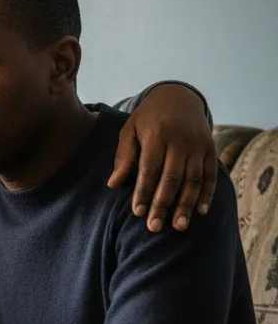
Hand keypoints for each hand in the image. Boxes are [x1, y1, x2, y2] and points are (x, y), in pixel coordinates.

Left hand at [108, 83, 216, 231]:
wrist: (178, 97)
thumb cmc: (147, 119)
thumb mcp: (130, 130)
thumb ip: (124, 157)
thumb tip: (113, 185)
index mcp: (157, 134)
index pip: (150, 168)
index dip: (143, 192)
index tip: (137, 213)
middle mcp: (181, 140)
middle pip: (172, 178)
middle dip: (162, 204)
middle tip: (154, 227)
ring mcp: (199, 145)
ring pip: (193, 179)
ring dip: (186, 205)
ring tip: (178, 226)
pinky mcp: (211, 149)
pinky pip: (210, 175)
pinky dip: (207, 194)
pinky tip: (201, 212)